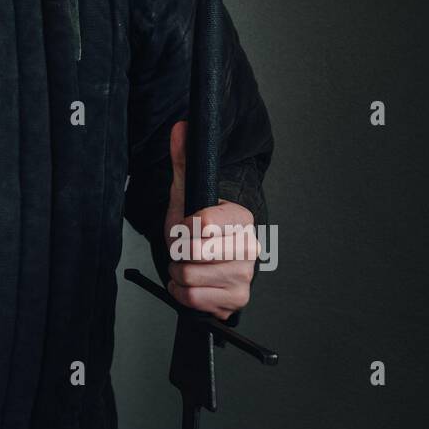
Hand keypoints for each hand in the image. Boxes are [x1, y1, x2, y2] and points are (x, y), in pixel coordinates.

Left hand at [163, 120, 258, 320]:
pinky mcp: (236, 301)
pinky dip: (182, 292)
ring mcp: (245, 277)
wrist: (202, 261)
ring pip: (188, 275)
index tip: (188, 224)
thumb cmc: (195, 226)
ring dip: (178, 270)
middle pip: (192, 252)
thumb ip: (183, 159)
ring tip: (189, 262)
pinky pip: (191, 298)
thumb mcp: (186, 193)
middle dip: (178, 249)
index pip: (203, 223)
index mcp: (241, 218)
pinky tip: (191, 282)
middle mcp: (250, 248)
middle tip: (185, 245)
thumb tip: (181, 126)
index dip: (185, 225)